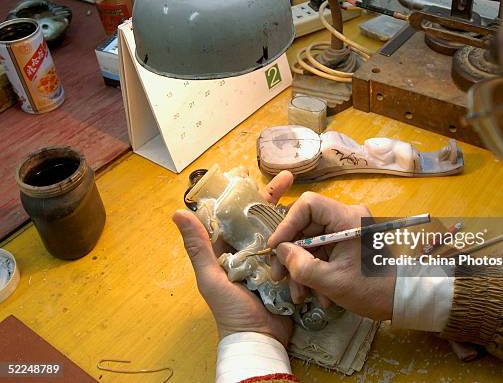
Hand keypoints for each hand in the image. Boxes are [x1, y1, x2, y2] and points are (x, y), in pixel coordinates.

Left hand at [173, 170, 293, 345]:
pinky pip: (294, 248)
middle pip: (261, 219)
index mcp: (228, 249)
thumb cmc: (231, 310)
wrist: (260, 339)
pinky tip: (314, 222)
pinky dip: (301, 236)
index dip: (244, 194)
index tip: (253, 174)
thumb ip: (198, 247)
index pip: (235, 215)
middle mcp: (249, 250)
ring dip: (291, 216)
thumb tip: (178, 212)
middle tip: (288, 178)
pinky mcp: (287, 269)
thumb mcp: (210, 278)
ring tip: (306, 199)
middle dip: (274, 198)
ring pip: (280, 231)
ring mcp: (270, 259)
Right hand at [268, 192, 394, 320]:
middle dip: (291, 254)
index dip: (287, 224)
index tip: (276, 247)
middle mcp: (347, 218)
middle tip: (278, 276)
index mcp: (348, 218)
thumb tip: (280, 250)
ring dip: (301, 269)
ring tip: (299, 296)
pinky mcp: (347, 244)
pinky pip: (322, 251)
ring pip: (311, 242)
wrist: (401, 301)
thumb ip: (302, 265)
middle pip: (306, 225)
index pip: (308, 205)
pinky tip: (316, 295)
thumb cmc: (372, 289)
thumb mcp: (332, 281)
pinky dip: (315, 271)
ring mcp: (347, 231)